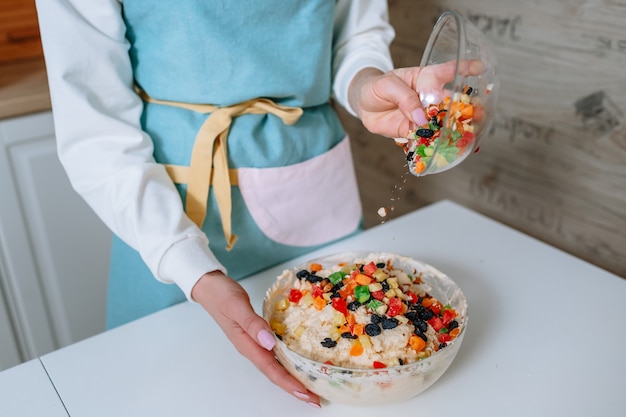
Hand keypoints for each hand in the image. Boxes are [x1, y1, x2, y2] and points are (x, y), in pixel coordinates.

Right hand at [191, 271, 320, 407]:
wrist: (209, 287)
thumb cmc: (222, 295)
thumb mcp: (237, 306)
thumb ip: (252, 324)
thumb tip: (269, 342)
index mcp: (247, 344)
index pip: (271, 369)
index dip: (289, 382)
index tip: (306, 393)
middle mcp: (251, 348)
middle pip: (275, 373)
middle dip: (294, 387)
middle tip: (315, 399)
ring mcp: (253, 343)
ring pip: (275, 366)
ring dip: (292, 378)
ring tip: (310, 386)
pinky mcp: (256, 335)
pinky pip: (274, 354)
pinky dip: (287, 362)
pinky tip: (297, 363)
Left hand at [348, 60, 484, 137]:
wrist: (363, 104)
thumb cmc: (377, 87)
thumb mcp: (387, 85)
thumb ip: (405, 98)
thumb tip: (421, 118)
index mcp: (424, 79)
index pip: (447, 71)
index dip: (464, 68)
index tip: (481, 67)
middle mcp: (429, 98)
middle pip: (453, 102)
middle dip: (468, 107)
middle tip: (481, 112)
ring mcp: (424, 116)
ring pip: (443, 123)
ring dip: (456, 129)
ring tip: (470, 134)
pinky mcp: (415, 132)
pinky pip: (427, 139)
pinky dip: (435, 146)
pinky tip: (447, 152)